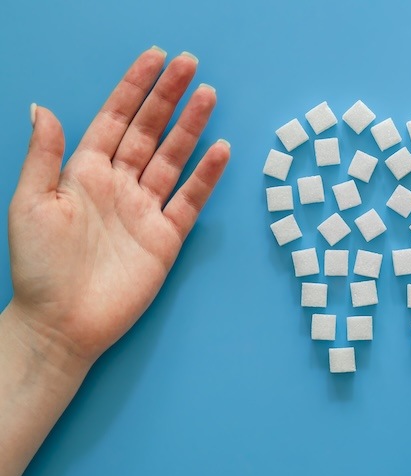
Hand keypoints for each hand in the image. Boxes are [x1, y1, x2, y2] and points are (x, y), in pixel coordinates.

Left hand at [7, 47, 228, 366]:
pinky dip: (206, 176)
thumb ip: (44, 156)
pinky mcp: (166, 238)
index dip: (134, 88)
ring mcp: (145, 210)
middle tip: (191, 65)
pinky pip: (190, 200)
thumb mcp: (30, 204)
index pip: (114, 120)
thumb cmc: (39, 266)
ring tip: (210, 96)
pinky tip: (221, 150)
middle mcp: (118, 185)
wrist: (64, 323)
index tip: (155, 59)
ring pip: (173, 159)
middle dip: (168, 97)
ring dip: (191, 127)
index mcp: (83, 173)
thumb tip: (44, 108)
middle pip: (149, 131)